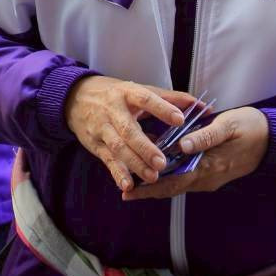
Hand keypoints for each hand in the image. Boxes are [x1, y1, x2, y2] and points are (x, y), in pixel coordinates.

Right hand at [64, 74, 193, 192]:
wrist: (74, 98)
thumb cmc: (115, 94)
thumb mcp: (138, 89)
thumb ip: (170, 98)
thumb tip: (200, 105)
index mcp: (127, 93)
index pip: (146, 99)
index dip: (162, 109)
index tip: (180, 120)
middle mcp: (112, 111)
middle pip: (129, 130)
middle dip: (145, 147)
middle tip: (162, 162)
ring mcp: (102, 128)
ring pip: (118, 148)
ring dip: (135, 163)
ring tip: (153, 177)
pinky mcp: (95, 144)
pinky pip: (106, 160)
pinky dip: (117, 173)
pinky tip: (127, 186)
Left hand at [124, 106, 268, 199]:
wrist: (273, 138)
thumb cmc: (250, 127)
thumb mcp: (228, 126)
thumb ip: (205, 136)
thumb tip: (182, 145)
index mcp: (210, 167)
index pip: (174, 181)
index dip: (151, 187)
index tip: (130, 189)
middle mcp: (208, 178)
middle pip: (173, 187)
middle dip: (149, 190)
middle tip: (125, 191)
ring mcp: (210, 178)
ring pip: (178, 184)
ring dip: (158, 184)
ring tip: (135, 181)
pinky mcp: (212, 173)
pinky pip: (187, 178)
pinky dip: (171, 177)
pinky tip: (158, 169)